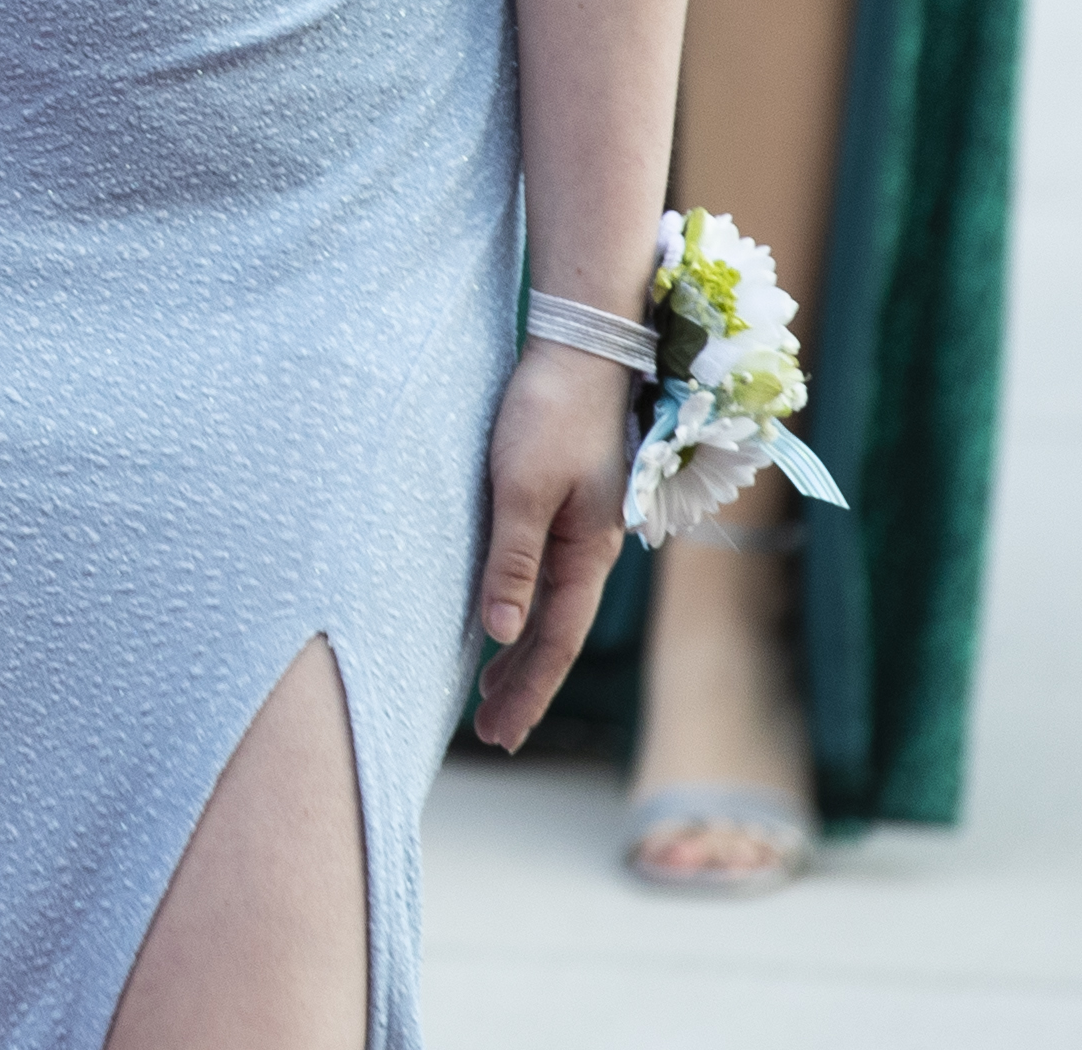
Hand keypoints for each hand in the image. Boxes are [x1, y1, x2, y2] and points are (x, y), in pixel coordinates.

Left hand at [467, 338, 636, 750]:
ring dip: (523, 651)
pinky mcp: (569, 503)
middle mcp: (590, 550)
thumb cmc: (550, 411)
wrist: (584, 347)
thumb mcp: (522, 487)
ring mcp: (582, 528)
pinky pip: (546, 575)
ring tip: (490, 690)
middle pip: (556, 634)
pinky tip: (506, 615)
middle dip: (524, 685)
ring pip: (552, 607)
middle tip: (492, 734)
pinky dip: (525, 608)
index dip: (527, 691)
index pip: (555, 643)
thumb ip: (513, 559)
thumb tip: (501, 633)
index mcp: (585, 554)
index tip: (501, 735)